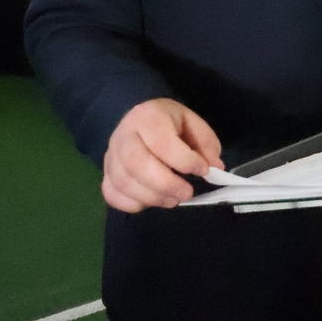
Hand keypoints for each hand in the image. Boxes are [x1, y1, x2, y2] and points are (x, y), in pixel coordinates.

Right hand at [102, 97, 224, 212]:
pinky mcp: (106, 172)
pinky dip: (131, 203)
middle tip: (187, 193)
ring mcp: (111, 155)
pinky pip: (111, 193)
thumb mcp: (193, 124)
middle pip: (136, 163)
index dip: (184, 161)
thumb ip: (206, 144)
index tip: (203, 170)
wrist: (139, 118)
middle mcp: (124, 135)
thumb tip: (215, 168)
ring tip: (173, 200)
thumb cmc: (170, 123)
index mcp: (149, 117)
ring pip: (124, 181)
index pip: (162, 142)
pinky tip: (150, 202)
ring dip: (152, 197)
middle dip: (165, 184)